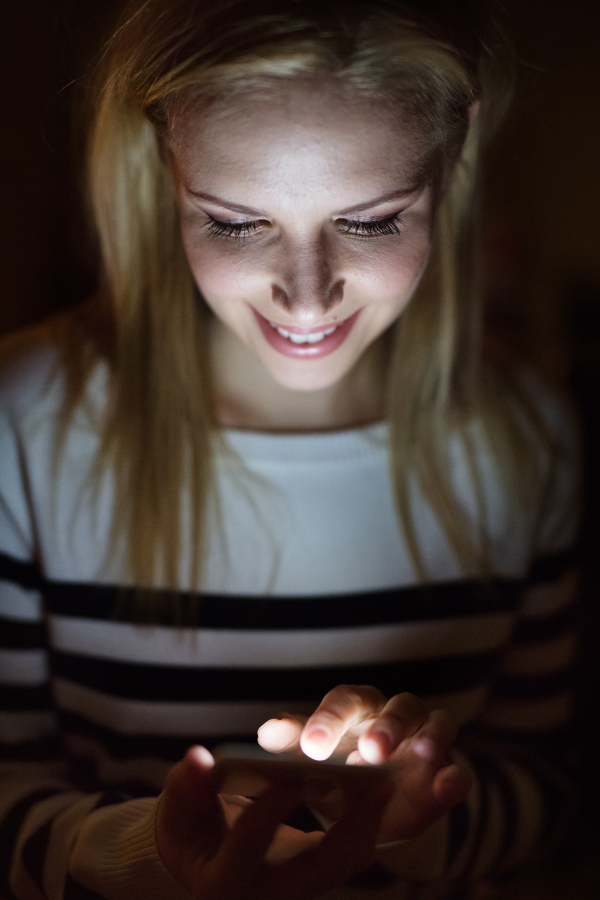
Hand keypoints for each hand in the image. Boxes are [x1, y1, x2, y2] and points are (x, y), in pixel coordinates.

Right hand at [155, 745, 392, 899]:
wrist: (201, 865)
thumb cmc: (186, 832)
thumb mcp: (177, 811)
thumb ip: (184, 787)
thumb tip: (198, 758)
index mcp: (224, 881)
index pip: (249, 845)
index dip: (268, 808)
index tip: (291, 772)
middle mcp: (267, 895)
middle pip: (320, 865)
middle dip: (351, 822)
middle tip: (375, 778)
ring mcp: (297, 891)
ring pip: (345, 861)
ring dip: (369, 820)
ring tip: (386, 777)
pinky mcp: (316, 877)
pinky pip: (349, 853)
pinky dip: (365, 820)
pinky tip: (377, 784)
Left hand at [257, 686, 472, 842]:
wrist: (363, 813)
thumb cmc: (332, 771)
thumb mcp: (309, 760)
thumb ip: (291, 743)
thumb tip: (266, 731)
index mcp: (357, 709)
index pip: (345, 701)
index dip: (330, 721)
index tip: (312, 748)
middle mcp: (395, 718)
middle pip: (398, 706)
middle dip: (388, 726)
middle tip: (371, 751)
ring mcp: (424, 744)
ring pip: (437, 723)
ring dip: (431, 735)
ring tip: (422, 752)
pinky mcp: (443, 777)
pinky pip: (459, 771)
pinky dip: (456, 777)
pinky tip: (446, 786)